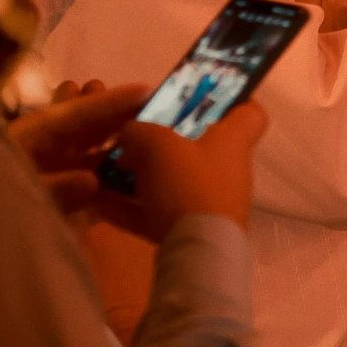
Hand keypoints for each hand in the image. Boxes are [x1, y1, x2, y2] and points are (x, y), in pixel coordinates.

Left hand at [7, 79, 146, 215]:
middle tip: (155, 104)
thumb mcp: (14, 197)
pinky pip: (94, 184)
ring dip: (118, 142)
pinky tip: (138, 175)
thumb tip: (91, 181)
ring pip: (92, 152)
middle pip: (86, 127)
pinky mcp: (64, 204)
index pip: (74, 115)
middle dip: (116, 114)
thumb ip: (52, 190)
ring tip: (150, 132)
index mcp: (27, 141)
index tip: (146, 91)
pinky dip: (114, 178)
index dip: (109, 103)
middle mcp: (43, 153)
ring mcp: (54, 176)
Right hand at [111, 103, 267, 239]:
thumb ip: (138, 130)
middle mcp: (226, 168)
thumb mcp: (157, 144)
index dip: (231, 99)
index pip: (250, 111)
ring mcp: (209, 201)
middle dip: (161, 141)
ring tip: (103, 170)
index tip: (198, 96)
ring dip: (139, 176)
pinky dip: (130, 207)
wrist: (197, 250)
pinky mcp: (191, 229)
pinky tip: (96, 202)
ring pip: (173, 180)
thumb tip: (129, 134)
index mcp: (232, 140)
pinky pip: (156, 211)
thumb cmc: (188, 184)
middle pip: (198, 146)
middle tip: (128, 137)